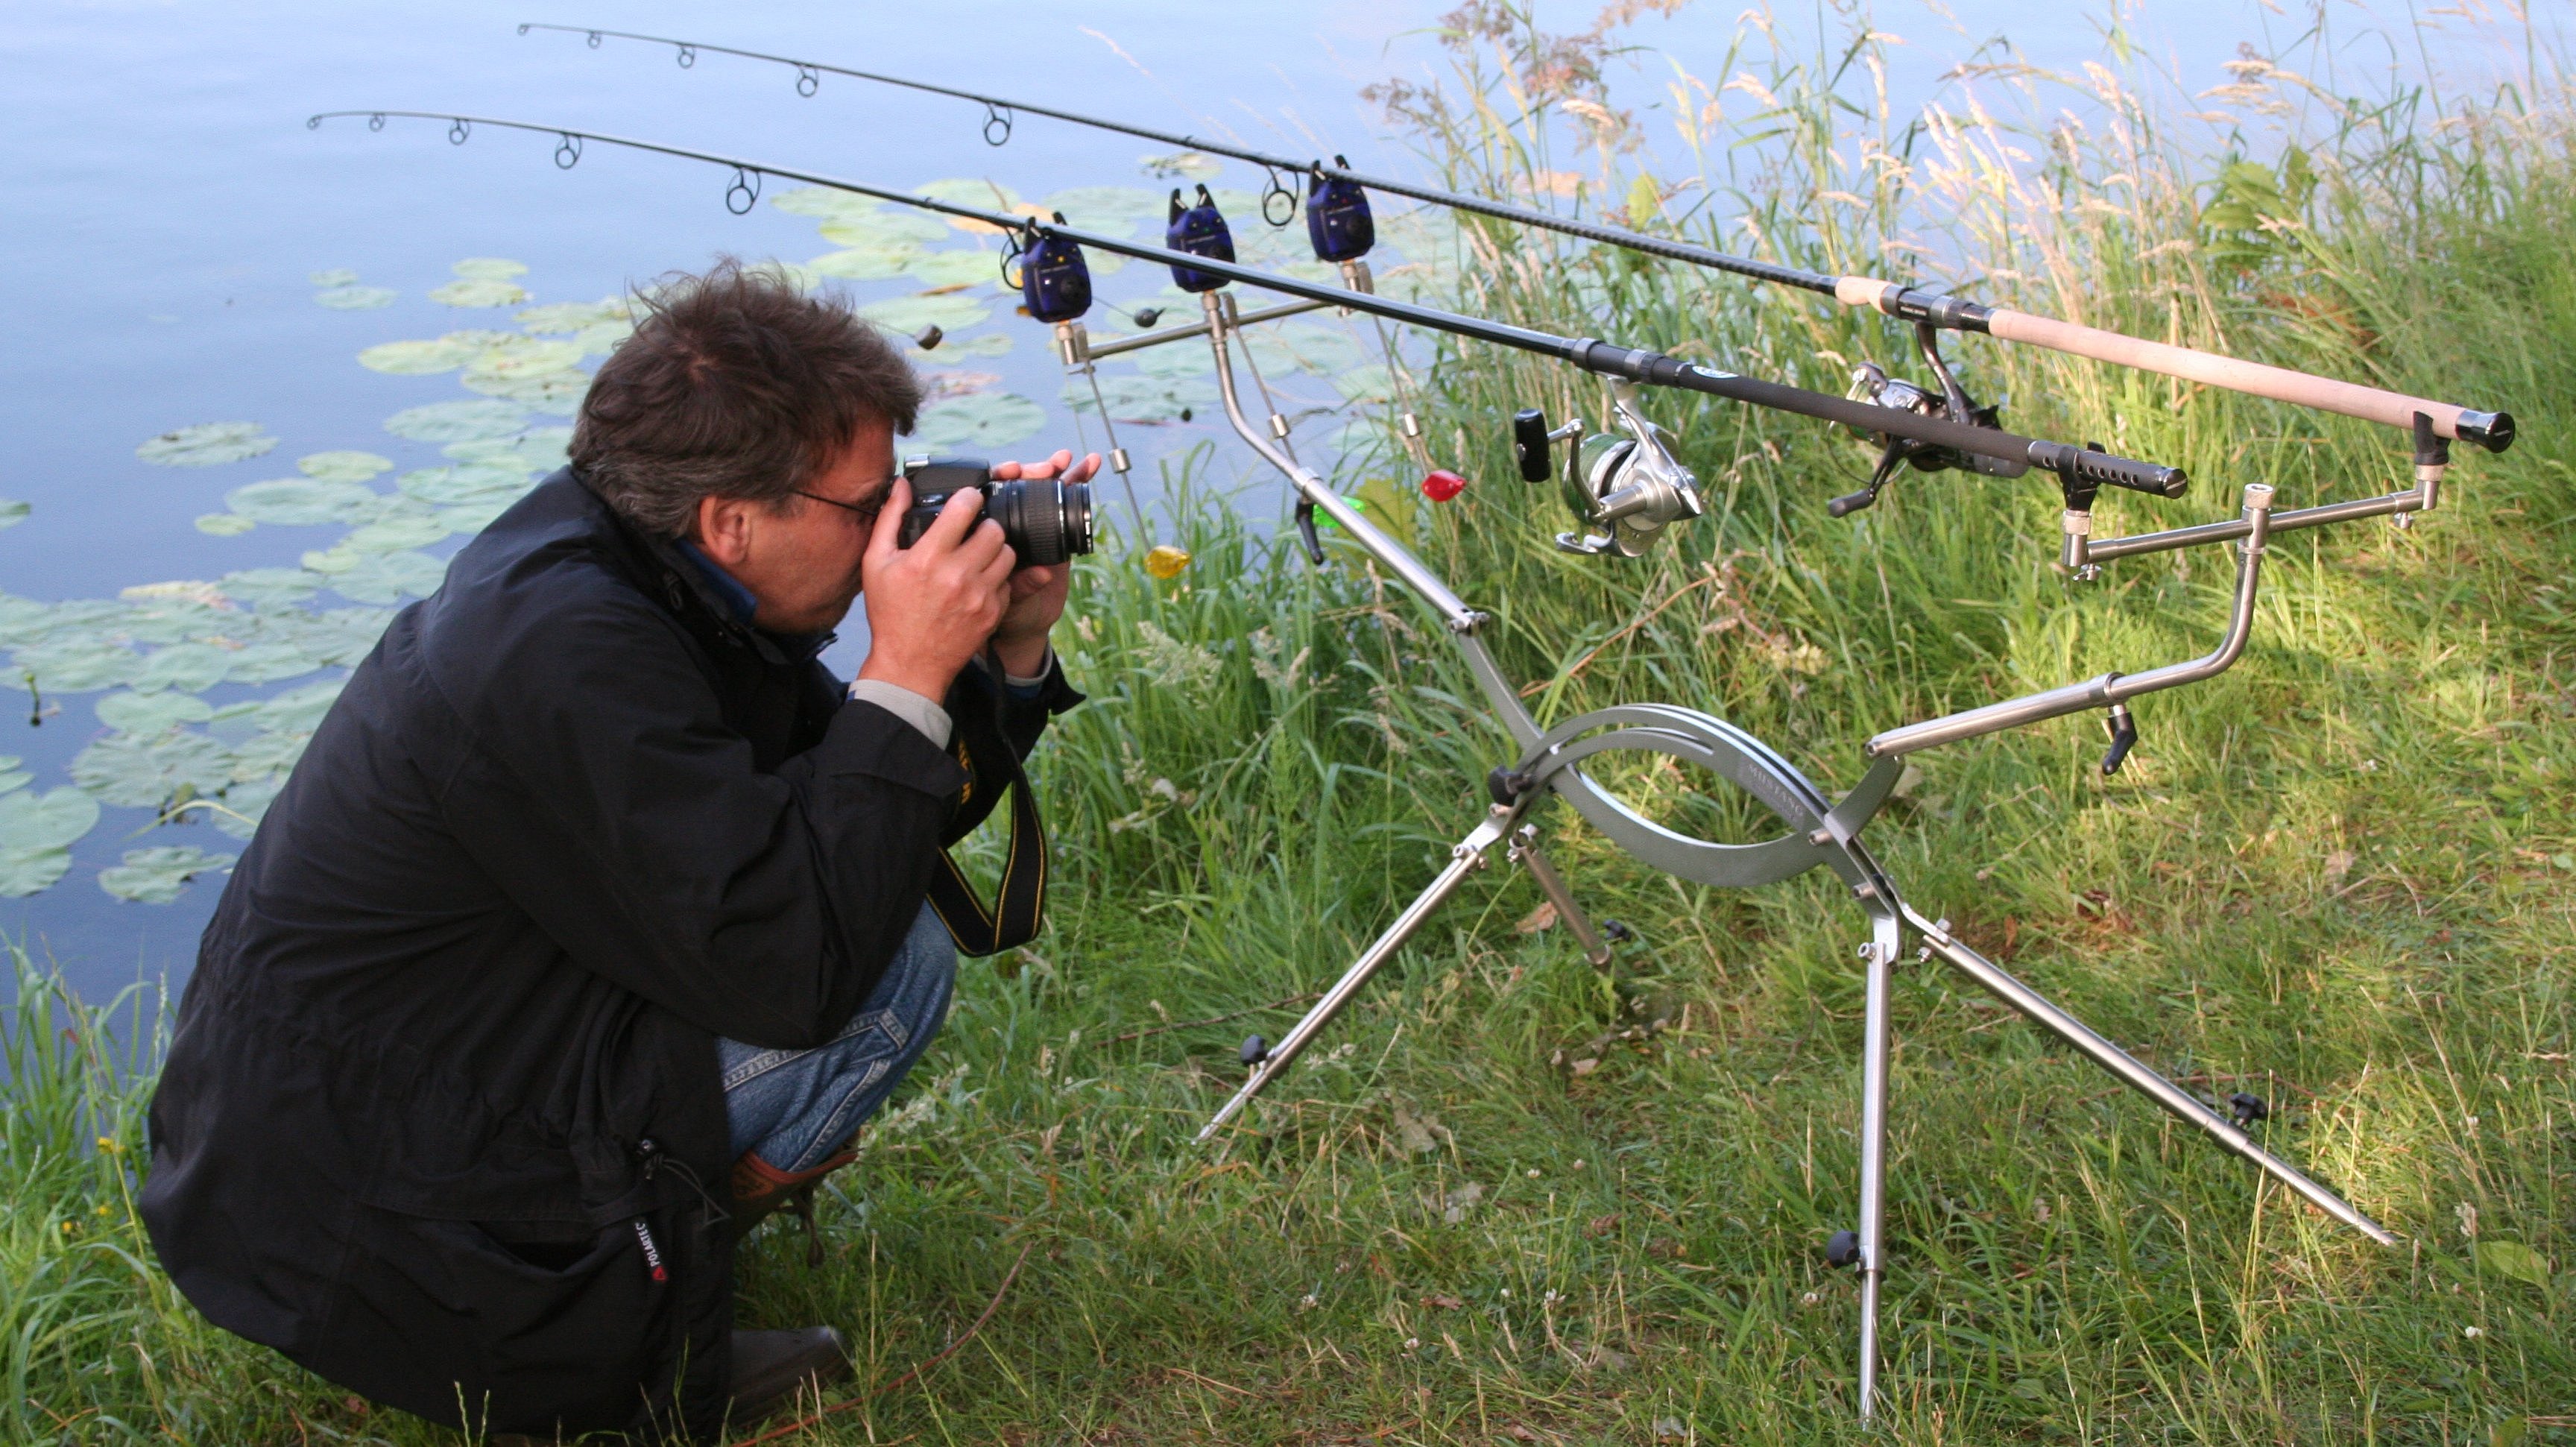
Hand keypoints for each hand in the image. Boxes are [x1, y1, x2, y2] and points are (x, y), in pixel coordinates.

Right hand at [856, 477, 1013, 700]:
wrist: (909, 664)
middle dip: (985, 525)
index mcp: (928, 558)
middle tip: (974, 531)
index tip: (969, 498)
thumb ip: (890, 518)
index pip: (965, 508)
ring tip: (979, 555)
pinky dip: (997, 578)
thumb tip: (902, 485)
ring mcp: (980, 596)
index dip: (970, 497)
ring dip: (996, 550)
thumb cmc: (890, 613)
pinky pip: (1008, 582)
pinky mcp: (993, 613)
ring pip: (1008, 554)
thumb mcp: (876, 563)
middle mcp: (958, 575)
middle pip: (994, 530)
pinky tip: (979, 582)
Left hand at [987, 449, 1100, 676]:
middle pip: (1021, 485)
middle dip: (1035, 471)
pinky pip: (1066, 501)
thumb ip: (1021, 585)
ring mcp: (1035, 524)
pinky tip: (1088, 467)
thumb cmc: (1002, 609)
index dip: (1001, 477)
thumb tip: (1043, 573)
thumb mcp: (1004, 598)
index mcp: (988, 531)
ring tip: (1068, 458)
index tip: (1011, 471)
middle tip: (1049, 467)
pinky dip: (1077, 482)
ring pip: (1045, 489)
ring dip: (1058, 471)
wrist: (1023, 622)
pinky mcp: (1058, 529)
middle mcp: (1011, 522)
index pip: (992, 493)